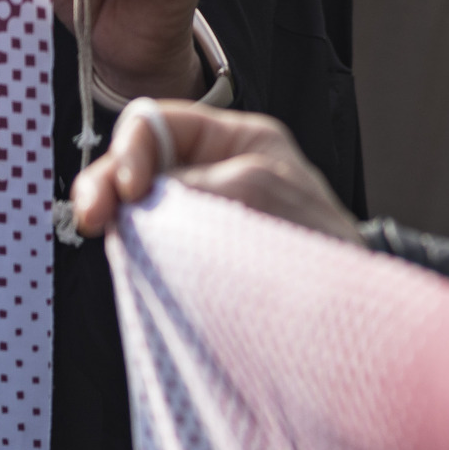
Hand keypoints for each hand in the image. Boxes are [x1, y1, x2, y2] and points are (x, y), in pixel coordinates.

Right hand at [69, 96, 360, 244]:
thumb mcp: (260, 192)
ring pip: (136, 207)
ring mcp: (201, 219)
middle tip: (92, 218)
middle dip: (107, 183)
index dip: (131, 150)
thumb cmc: (322, 247)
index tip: (130, 192)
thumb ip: (197, 185)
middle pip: (136, 163)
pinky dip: (133, 251)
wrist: (356, 325)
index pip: (158, 124)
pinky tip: (128, 261)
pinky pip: (149, 247)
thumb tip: (140, 201)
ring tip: (104, 235)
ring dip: (115, 218)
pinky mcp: (194, 263)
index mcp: (236, 140)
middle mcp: (212, 173)